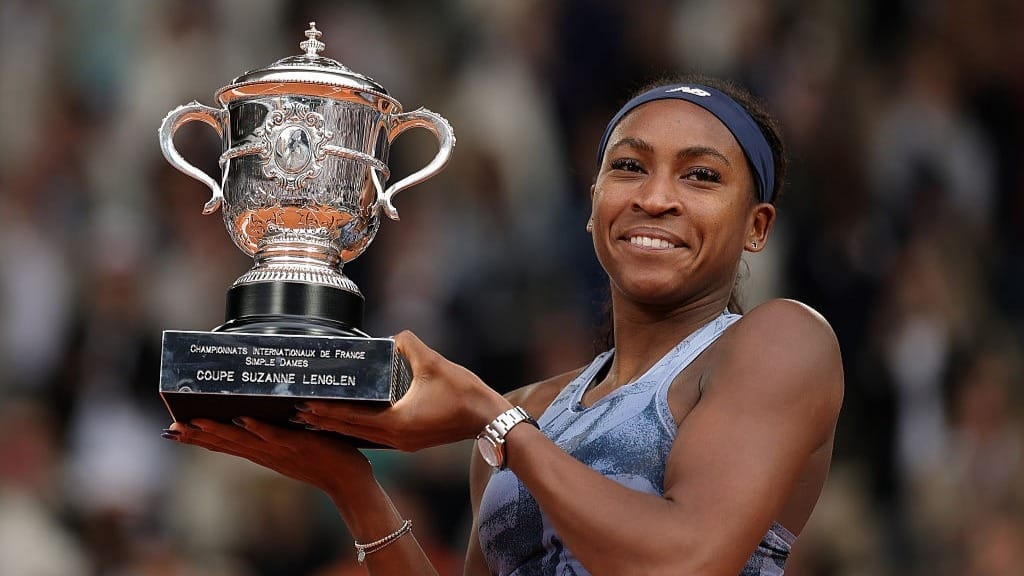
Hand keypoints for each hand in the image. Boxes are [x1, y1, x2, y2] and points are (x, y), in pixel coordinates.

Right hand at [163, 417, 372, 499]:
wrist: (349, 482)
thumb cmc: (325, 460)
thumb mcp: (293, 446)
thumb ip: (276, 433)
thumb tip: (258, 412)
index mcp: (263, 454)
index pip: (225, 447)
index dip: (199, 439)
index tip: (174, 431)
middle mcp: (267, 454)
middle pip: (226, 444)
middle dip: (198, 436)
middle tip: (172, 428)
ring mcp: (281, 451)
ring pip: (244, 441)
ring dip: (220, 431)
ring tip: (196, 422)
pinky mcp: (299, 445)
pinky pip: (275, 436)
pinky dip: (259, 428)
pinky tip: (243, 419)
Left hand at [290, 330, 511, 450]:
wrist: (490, 420)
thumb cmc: (465, 395)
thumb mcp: (435, 363)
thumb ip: (410, 345)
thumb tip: (395, 336)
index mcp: (397, 423)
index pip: (351, 419)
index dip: (326, 412)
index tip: (305, 405)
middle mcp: (396, 439)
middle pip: (351, 431)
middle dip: (325, 421)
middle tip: (299, 411)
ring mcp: (403, 443)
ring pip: (362, 436)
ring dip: (339, 427)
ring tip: (317, 418)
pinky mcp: (411, 441)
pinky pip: (376, 436)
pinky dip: (358, 429)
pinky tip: (351, 422)